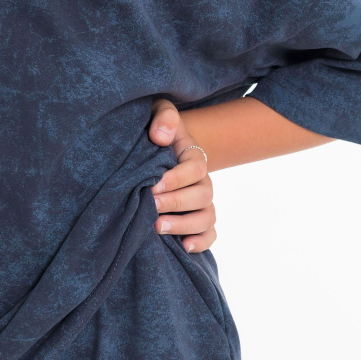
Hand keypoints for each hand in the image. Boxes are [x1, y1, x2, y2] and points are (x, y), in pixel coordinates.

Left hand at [148, 96, 216, 252]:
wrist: (152, 148)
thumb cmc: (154, 130)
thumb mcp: (157, 112)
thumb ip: (163, 117)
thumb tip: (160, 136)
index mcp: (193, 155)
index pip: (196, 168)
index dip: (177, 179)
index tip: (153, 185)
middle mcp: (202, 180)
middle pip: (203, 195)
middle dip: (176, 203)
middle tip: (151, 205)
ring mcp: (201, 201)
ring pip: (207, 217)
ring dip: (185, 225)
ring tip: (158, 227)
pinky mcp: (196, 218)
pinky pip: (210, 234)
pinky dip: (202, 242)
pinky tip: (183, 247)